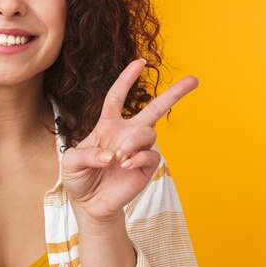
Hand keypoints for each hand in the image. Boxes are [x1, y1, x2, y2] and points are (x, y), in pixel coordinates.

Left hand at [61, 59, 198, 224]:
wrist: (89, 204)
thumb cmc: (79, 177)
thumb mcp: (71, 161)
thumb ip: (88, 154)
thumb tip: (113, 154)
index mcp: (108, 125)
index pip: (118, 96)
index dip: (127, 79)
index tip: (140, 62)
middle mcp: (127, 134)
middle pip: (154, 109)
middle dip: (174, 94)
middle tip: (194, 80)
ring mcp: (138, 150)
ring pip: (148, 133)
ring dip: (134, 142)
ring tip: (120, 157)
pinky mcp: (145, 167)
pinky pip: (150, 155)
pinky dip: (138, 157)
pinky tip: (125, 165)